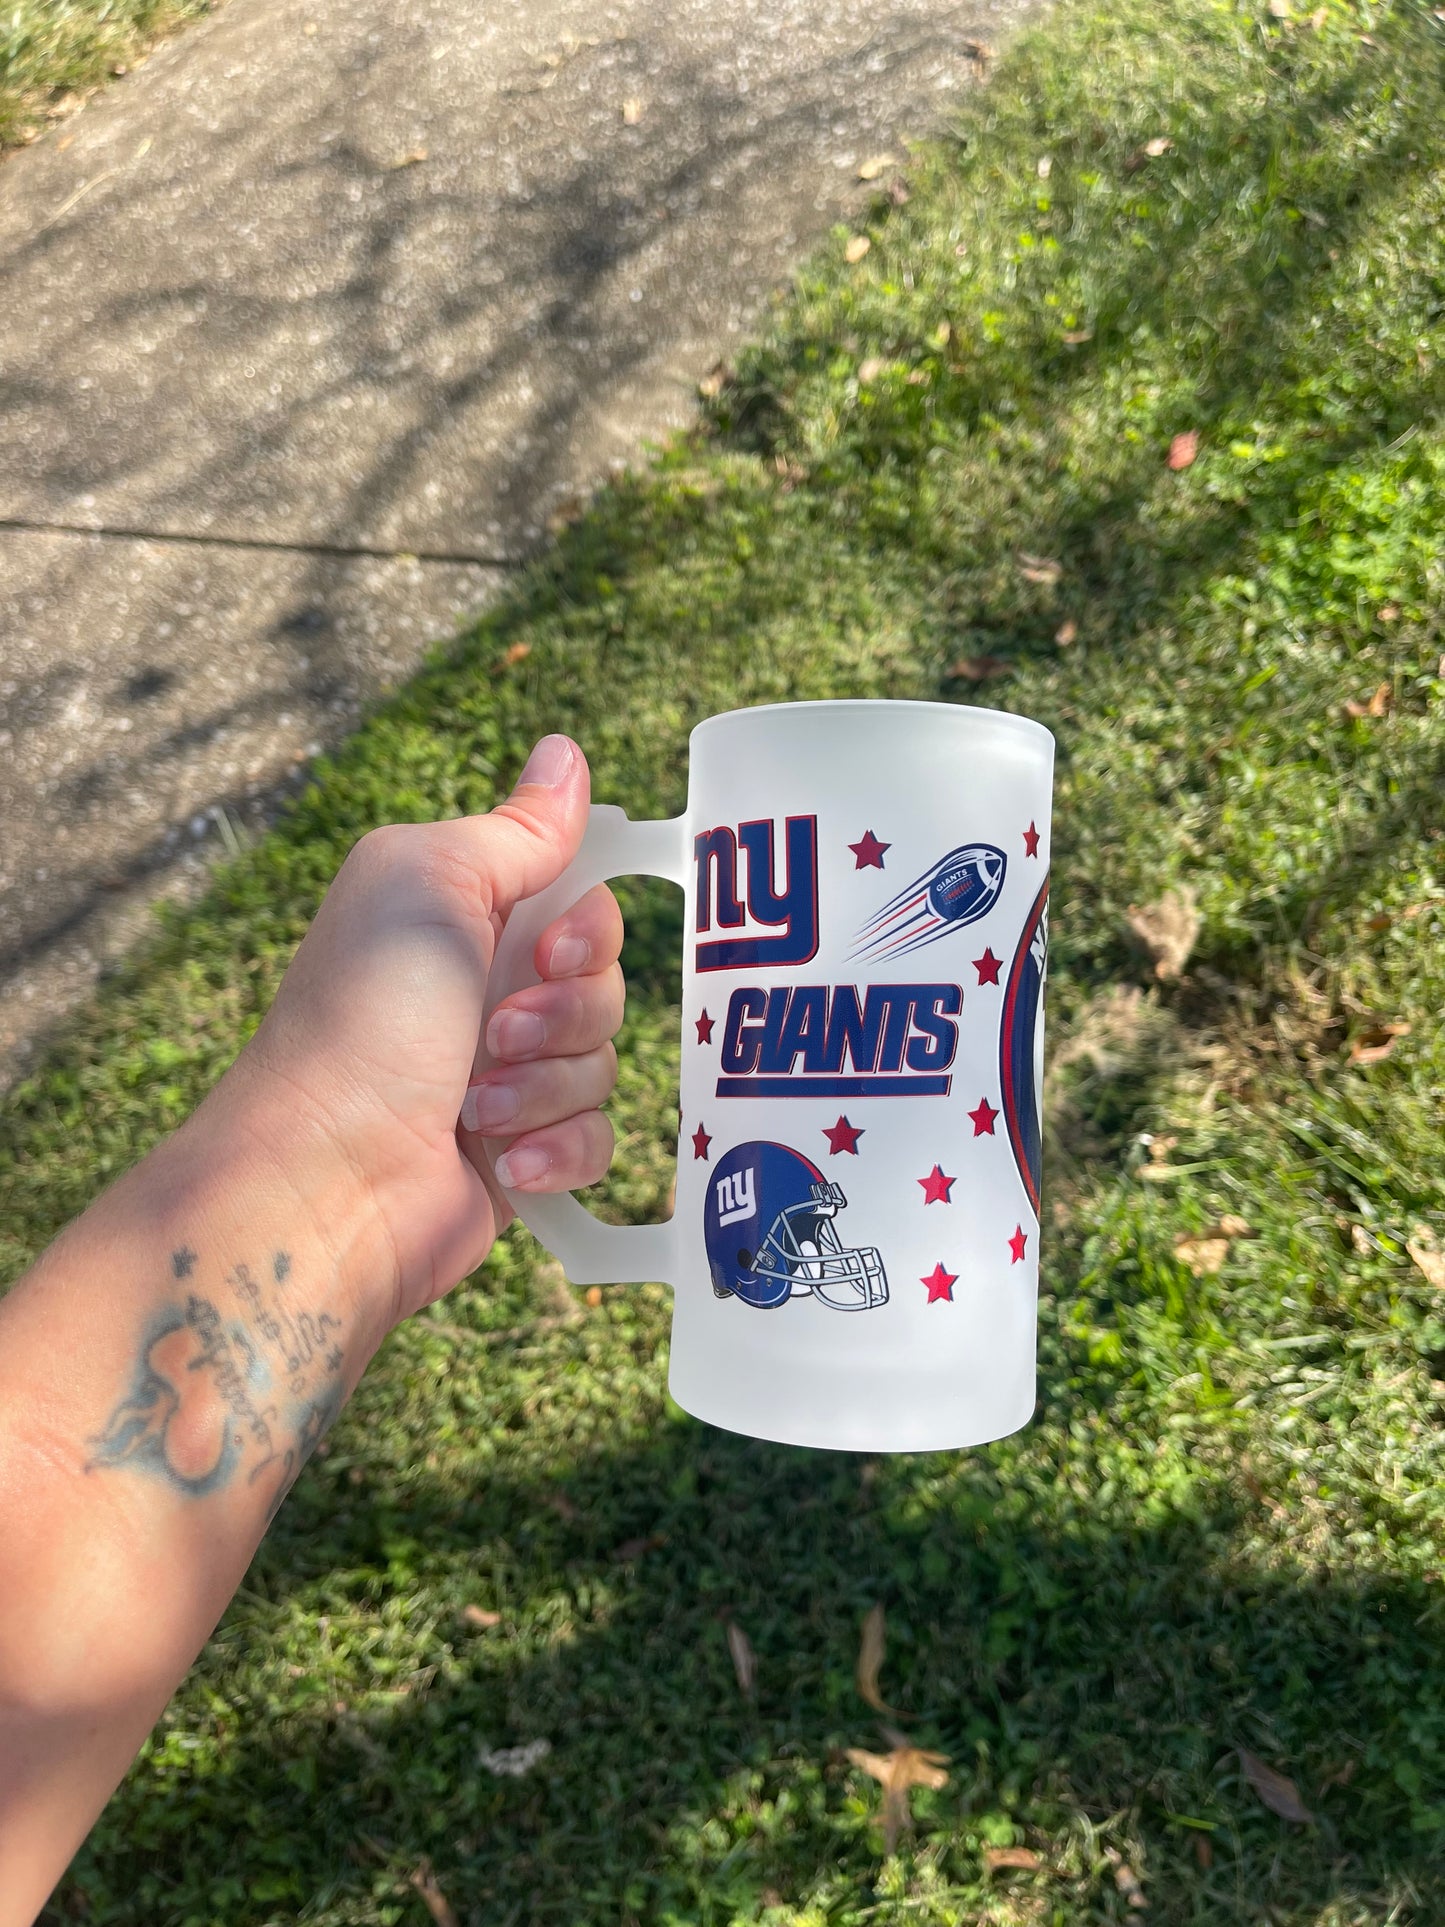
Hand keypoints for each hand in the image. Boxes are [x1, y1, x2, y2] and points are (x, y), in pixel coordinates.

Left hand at [216, 735, 621, 1328]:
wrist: (327, 1177)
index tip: (545, 948)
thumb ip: (516, 829)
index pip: (584, 901)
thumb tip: (566, 750)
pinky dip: (559, 1148)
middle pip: (605, 981)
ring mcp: (506, 1077)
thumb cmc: (365, 1017)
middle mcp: (486, 992)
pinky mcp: (523, 1152)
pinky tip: (506, 1162)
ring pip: (606, 1061)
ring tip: (478, 1105)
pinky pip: (600, 1138)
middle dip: (564, 1011)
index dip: (586, 928)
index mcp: (464, 919)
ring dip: (547, 1085)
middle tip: (495, 1032)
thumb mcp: (432, 885)